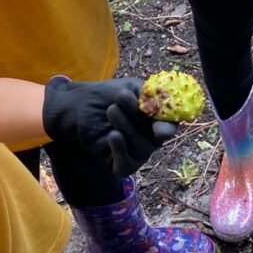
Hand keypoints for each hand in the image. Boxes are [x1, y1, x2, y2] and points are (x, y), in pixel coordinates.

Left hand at [41, 76, 175, 175]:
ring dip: (125, 127)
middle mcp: (152, 138)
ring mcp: (138, 152)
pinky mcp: (121, 163)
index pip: (171, 127)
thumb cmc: (110, 94)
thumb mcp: (132, 88)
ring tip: (111, 109)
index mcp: (159, 119)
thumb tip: (161, 112)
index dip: (167, 128)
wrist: (81, 105)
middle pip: (154, 138)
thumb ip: (149, 96)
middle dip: (137, 117)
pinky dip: (120, 150)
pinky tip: (113, 135)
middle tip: (120, 97)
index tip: (159, 128)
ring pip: (140, 149)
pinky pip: (127, 165)